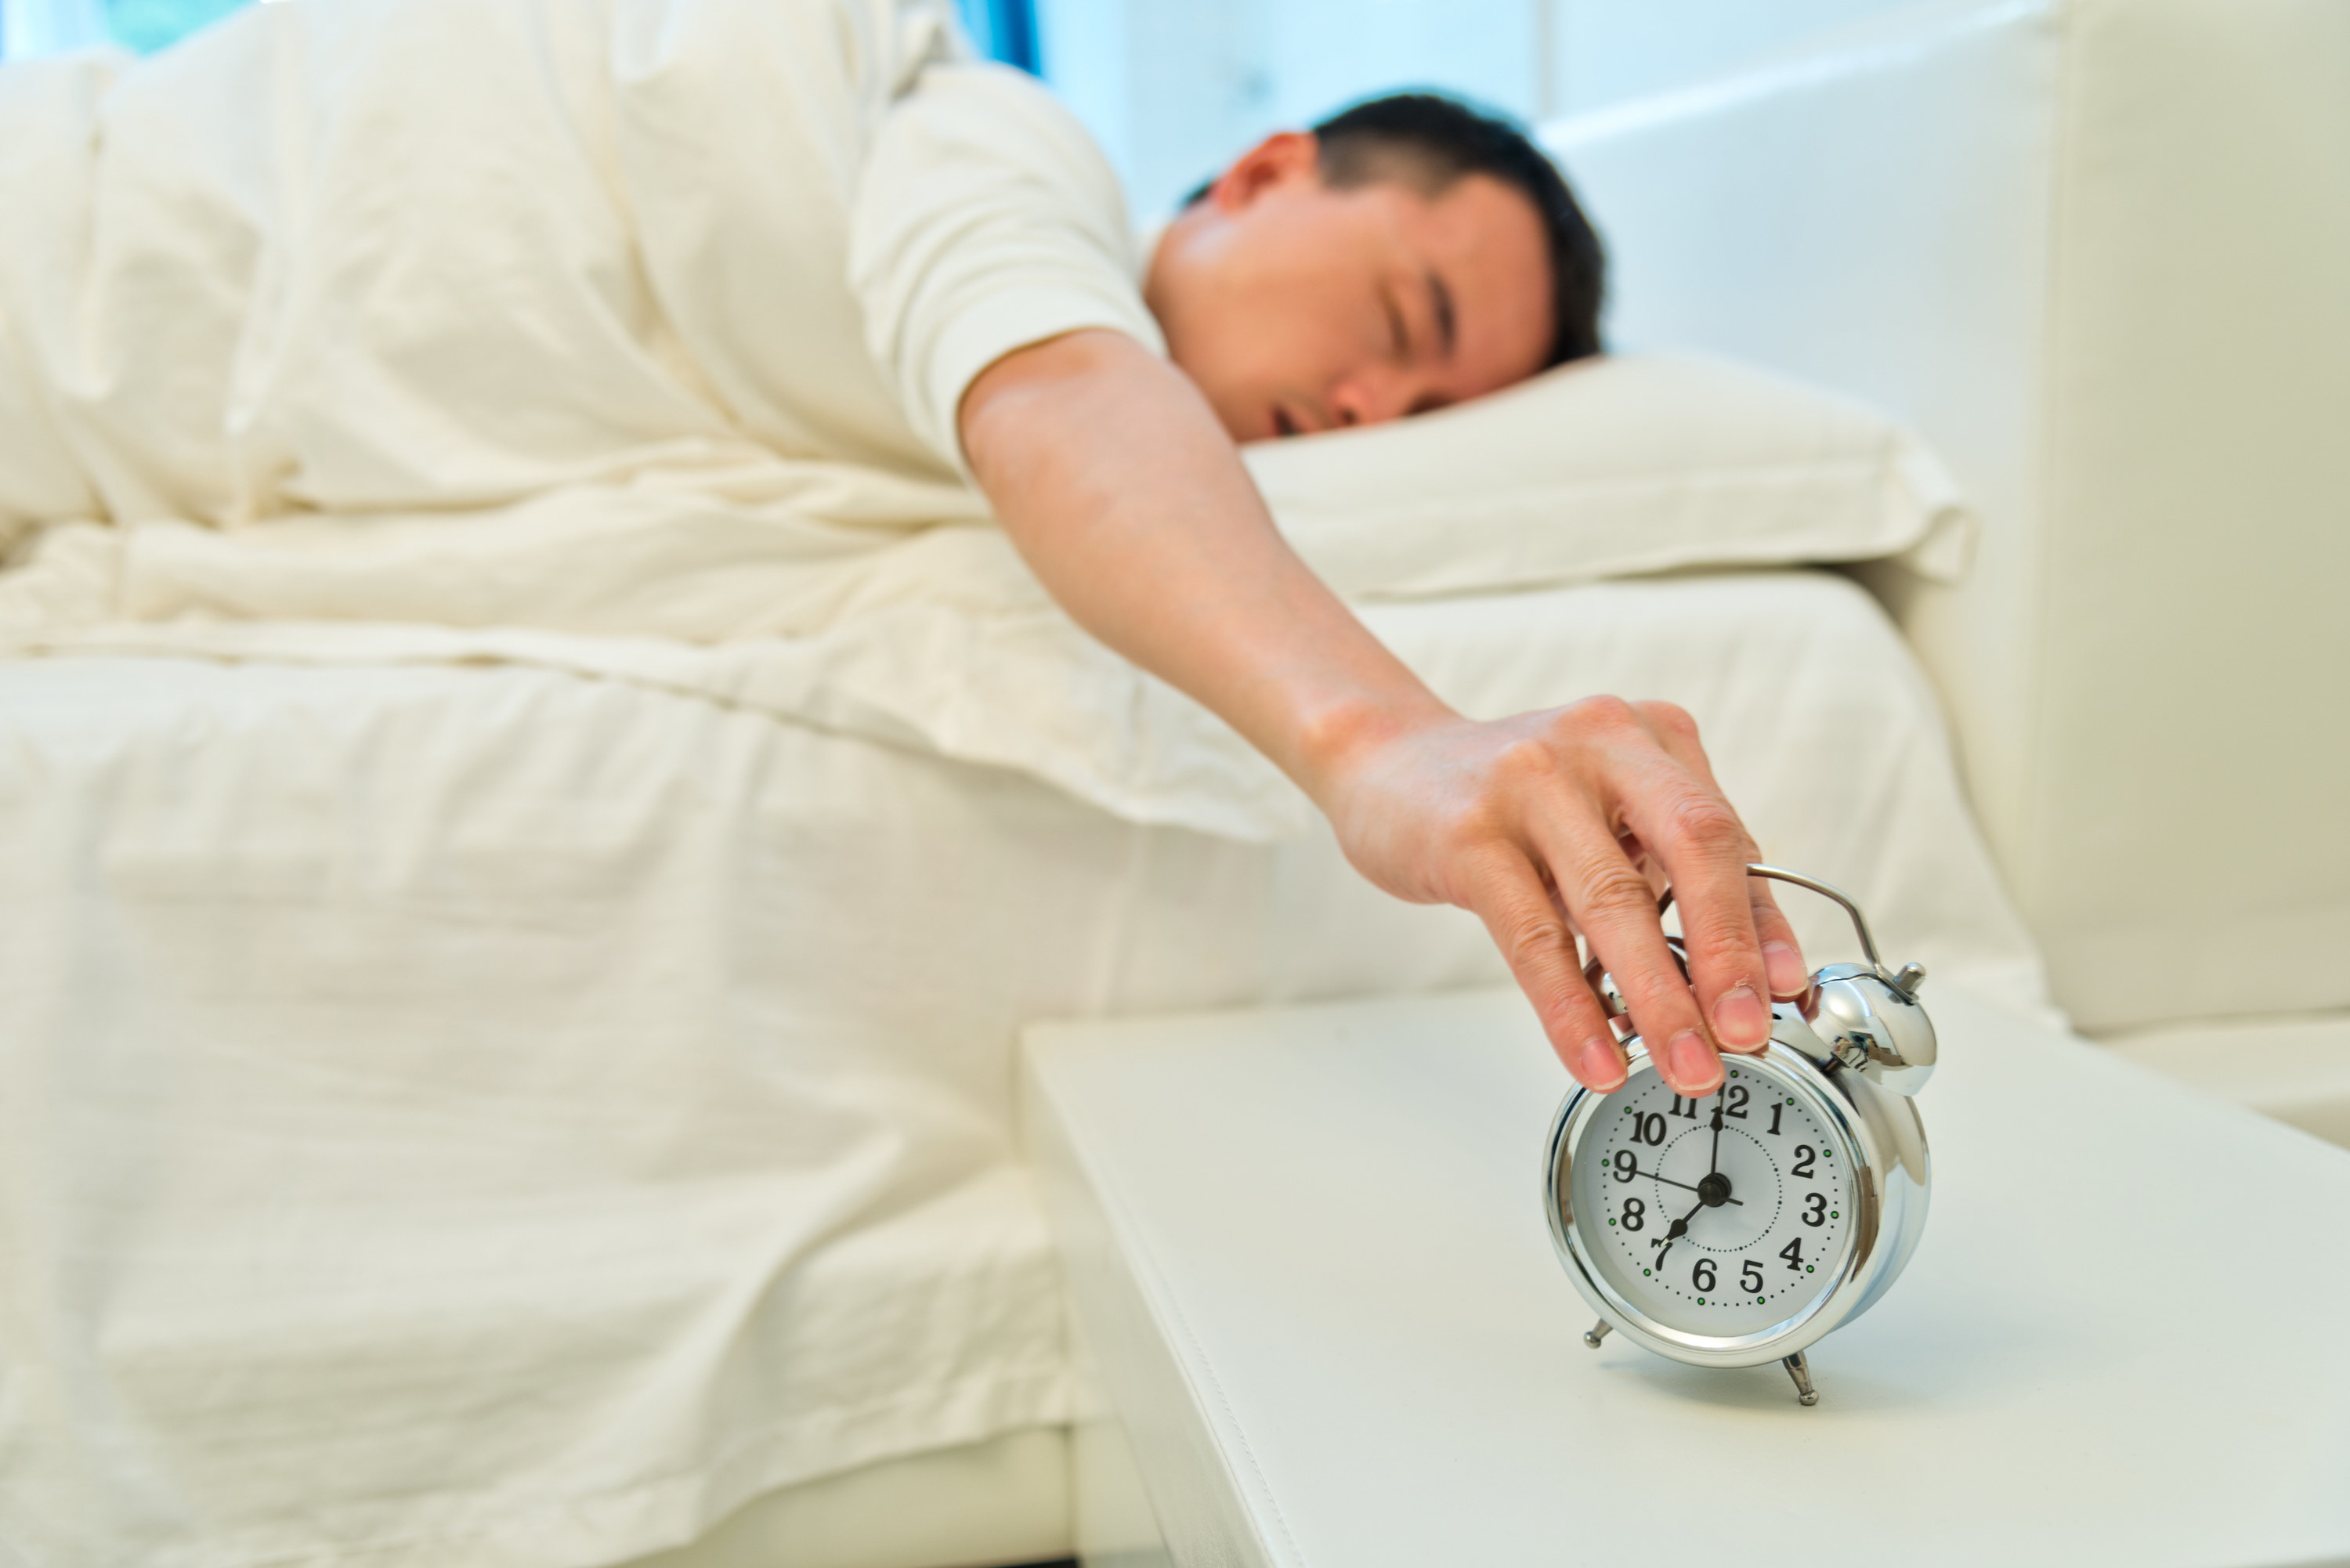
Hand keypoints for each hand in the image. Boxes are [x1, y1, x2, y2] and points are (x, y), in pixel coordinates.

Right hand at [1314, 700, 1808, 1097]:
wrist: (1385, 762)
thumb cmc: (1507, 802)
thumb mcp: (1602, 818)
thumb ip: (1668, 875)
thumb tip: (1744, 976)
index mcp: (1649, 737)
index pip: (1728, 836)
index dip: (1763, 922)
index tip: (1786, 993)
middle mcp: (1599, 741)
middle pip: (1692, 849)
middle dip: (1727, 955)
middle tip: (1747, 1035)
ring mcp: (1529, 780)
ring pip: (1612, 901)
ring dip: (1656, 999)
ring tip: (1682, 1065)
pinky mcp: (1467, 832)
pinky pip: (1533, 935)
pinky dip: (1570, 1007)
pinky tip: (1594, 1056)